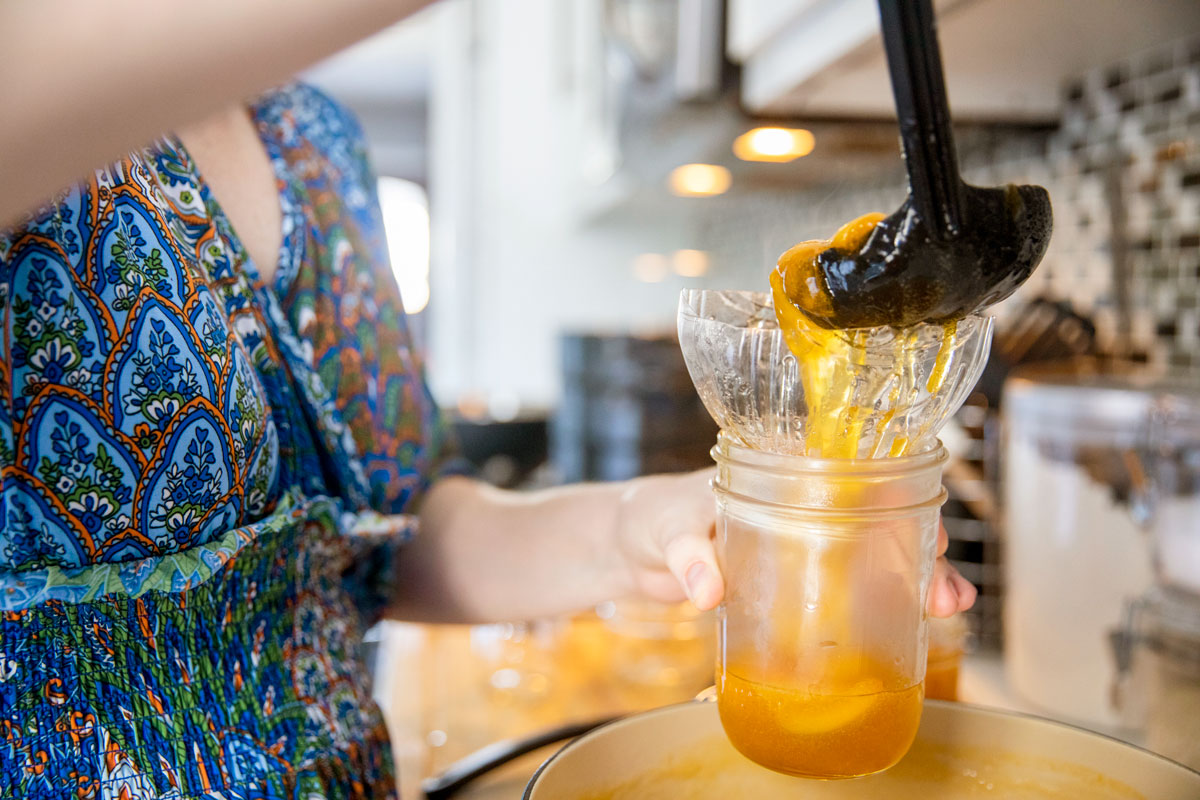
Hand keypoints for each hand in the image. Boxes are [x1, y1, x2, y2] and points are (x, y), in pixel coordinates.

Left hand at [615, 470, 976, 618]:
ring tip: (942, 613)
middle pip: (877, 521)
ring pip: (867, 558)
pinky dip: (870, 610)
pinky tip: (902, 631)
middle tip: (946, 593)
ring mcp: (794, 547)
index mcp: (777, 475)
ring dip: (908, 582)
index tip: (932, 529)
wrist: (622, 550)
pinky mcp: (783, 586)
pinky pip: (836, 593)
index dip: (901, 498)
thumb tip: (709, 591)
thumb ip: (687, 555)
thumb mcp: (666, 529)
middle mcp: (797, 506)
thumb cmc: (647, 518)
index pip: (854, 476)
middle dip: (921, 552)